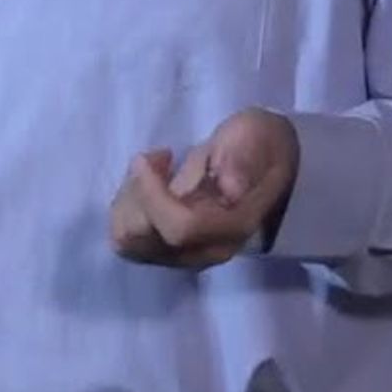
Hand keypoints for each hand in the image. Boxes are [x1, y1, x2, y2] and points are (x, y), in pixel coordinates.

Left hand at [109, 107, 299, 269]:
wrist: (264, 160)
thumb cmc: (258, 143)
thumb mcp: (255, 137)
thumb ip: (242, 160)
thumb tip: (231, 190)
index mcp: (233, 226)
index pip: (179, 228)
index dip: (152, 196)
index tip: (147, 158)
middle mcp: (207, 250)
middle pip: (145, 240)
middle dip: (137, 194)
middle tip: (157, 159)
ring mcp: (186, 254)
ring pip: (129, 242)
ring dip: (129, 200)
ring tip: (155, 168)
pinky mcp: (169, 249)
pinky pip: (129, 239)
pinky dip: (127, 208)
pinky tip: (150, 182)